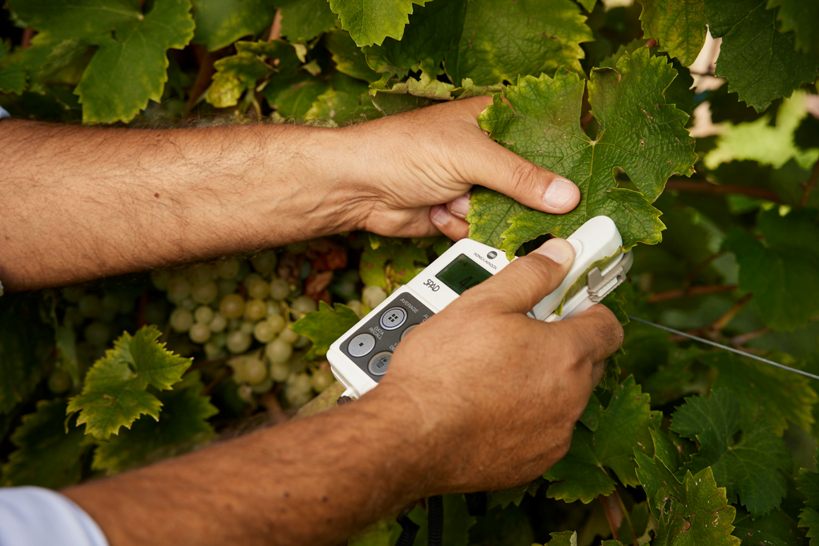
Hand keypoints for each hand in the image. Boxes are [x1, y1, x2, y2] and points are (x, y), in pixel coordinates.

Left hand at [339, 97, 580, 238]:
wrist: (356, 188)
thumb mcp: (470, 156)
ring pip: (506, 213)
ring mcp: (473, 185)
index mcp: (494, 121)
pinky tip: (439, 213)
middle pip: (530, 184)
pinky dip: (461, 227)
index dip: (563, 161)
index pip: (544, 138)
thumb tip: (566, 195)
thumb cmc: (402, 150)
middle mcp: (487, 153)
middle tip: (530, 212)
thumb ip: (520, 176)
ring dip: (482, 215)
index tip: (584, 183)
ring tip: (455, 201)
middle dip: (523, 202)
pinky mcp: (458, 214)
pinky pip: (480, 230)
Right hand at [364, 238, 622, 492]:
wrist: (408, 438)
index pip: (608, 325)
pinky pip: (542, 431)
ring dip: (543, 381)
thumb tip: (560, 254)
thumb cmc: (441, 371)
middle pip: (587, 362)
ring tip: (495, 368)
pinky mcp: (532, 465)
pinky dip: (525, 417)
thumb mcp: (482, 303)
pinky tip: (489, 404)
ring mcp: (553, 436)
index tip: (565, 300)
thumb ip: (530, 275)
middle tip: (520, 330)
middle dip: (563, 342)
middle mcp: (570, 400)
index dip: (586, 307)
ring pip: (564, 399)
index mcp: (566, 355)